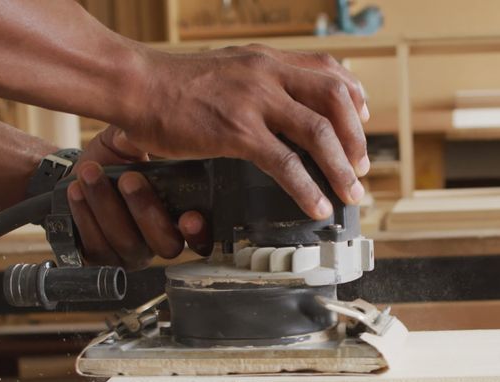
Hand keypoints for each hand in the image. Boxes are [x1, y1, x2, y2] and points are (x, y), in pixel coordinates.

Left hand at [67, 125, 210, 269]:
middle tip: (128, 179)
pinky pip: (96, 245)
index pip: (201, 237)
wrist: (76, 178)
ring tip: (90, 173)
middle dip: (146, 210)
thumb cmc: (112, 164)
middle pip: (165, 243)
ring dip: (107, 206)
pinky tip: (76, 192)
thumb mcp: (130, 146)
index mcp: (179, 217)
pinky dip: (85, 216)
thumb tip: (149, 129)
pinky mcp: (101, 258)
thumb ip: (143, 138)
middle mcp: (159, 241)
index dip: (200, 233)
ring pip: (126, 242)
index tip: (190, 217)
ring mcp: (131, 254)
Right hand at [122, 44, 369, 219]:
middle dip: (356, 137)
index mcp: (267, 59)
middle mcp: (268, 74)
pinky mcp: (236, 131)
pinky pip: (285, 163)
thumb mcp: (228, 69)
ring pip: (319, 132)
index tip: (363, 120)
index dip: (354, 97)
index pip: (328, 70)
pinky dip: (307, 188)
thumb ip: (259, 82)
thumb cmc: (174, 84)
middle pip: (335, 99)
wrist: (136, 85)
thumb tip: (281, 105)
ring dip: (341, 167)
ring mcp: (254, 101)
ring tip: (350, 192)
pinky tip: (315, 205)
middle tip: (362, 166)